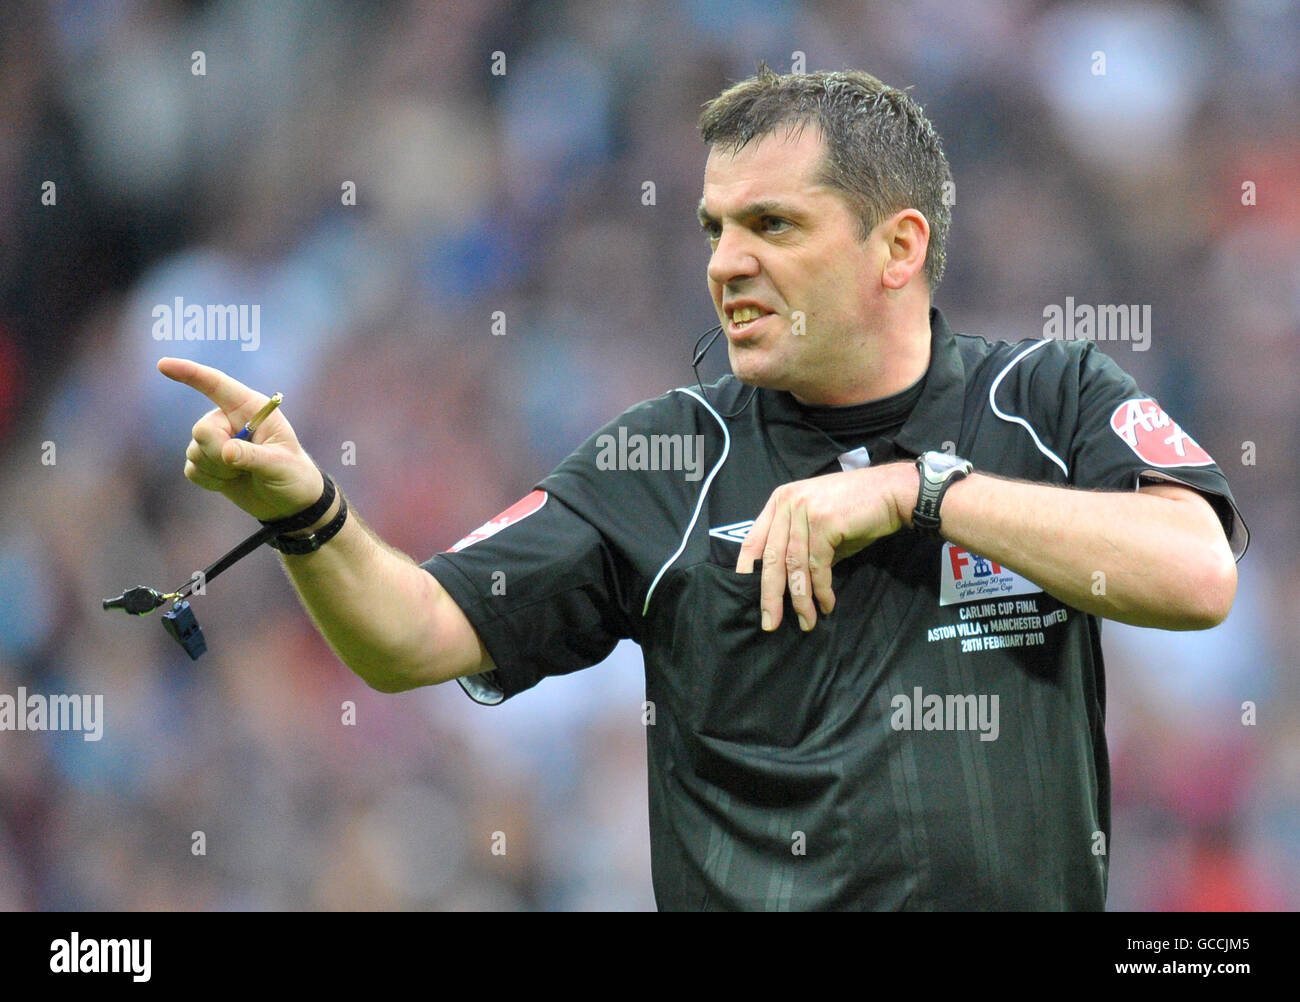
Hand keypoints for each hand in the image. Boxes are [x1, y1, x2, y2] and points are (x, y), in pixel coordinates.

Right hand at [157, 357, 323, 521]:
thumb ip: (254, 456)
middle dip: (217, 452)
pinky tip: (231, 481)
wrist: (288, 502)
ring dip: (219, 470)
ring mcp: (216, 441)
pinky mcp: (206, 462)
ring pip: (195, 452)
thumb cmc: (292, 475)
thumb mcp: (281, 464)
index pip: (216, 384)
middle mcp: (228, 420)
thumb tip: (225, 452)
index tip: (163, 365)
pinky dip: (211, 481)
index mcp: (250, 408)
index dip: (189, 373)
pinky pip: (192, 469)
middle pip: (202, 429)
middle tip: (243, 465)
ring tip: (245, 473)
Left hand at [735, 462, 917, 631]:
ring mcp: (804, 510)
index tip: (745, 597)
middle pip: (771, 558)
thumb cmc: (857, 513)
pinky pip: (817, 566)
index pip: (753, 540)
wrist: (893, 492)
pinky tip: (826, 604)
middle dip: (770, 595)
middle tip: (770, 623)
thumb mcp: (820, 528)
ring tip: (806, 622)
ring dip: (800, 599)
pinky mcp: (824, 521)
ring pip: (794, 565)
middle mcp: (787, 502)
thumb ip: (800, 550)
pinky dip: (821, 590)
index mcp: (780, 501)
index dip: (747, 571)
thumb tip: (786, 587)